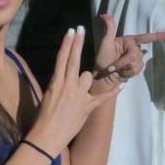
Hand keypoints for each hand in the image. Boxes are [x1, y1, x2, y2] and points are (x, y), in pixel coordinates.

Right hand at [27, 26, 119, 155]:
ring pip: (88, 77)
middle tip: (80, 28)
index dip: (67, 43)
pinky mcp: (87, 108)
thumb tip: (63, 76)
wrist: (47, 136)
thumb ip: (57, 84)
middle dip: (77, 43)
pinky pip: (102, 97)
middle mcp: (67, 86)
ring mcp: (78, 96)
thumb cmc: (44, 117)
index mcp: (56, 82)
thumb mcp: (48, 96)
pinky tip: (120, 87)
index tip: (71, 31)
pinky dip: (111, 93)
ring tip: (80, 90)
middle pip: (73, 60)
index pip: (62, 58)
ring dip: (86, 80)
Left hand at [93, 14, 164, 88]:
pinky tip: (122, 74)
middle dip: (123, 62)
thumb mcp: (104, 44)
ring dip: (125, 69)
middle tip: (112, 67)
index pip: (145, 37)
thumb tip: (104, 15)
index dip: (158, 36)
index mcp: (128, 41)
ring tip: (116, 70)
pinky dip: (128, 73)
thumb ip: (108, 30)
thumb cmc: (102, 60)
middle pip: (136, 54)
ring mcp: (137, 59)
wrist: (103, 77)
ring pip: (137, 63)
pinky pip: (138, 70)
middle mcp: (134, 48)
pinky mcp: (137, 68)